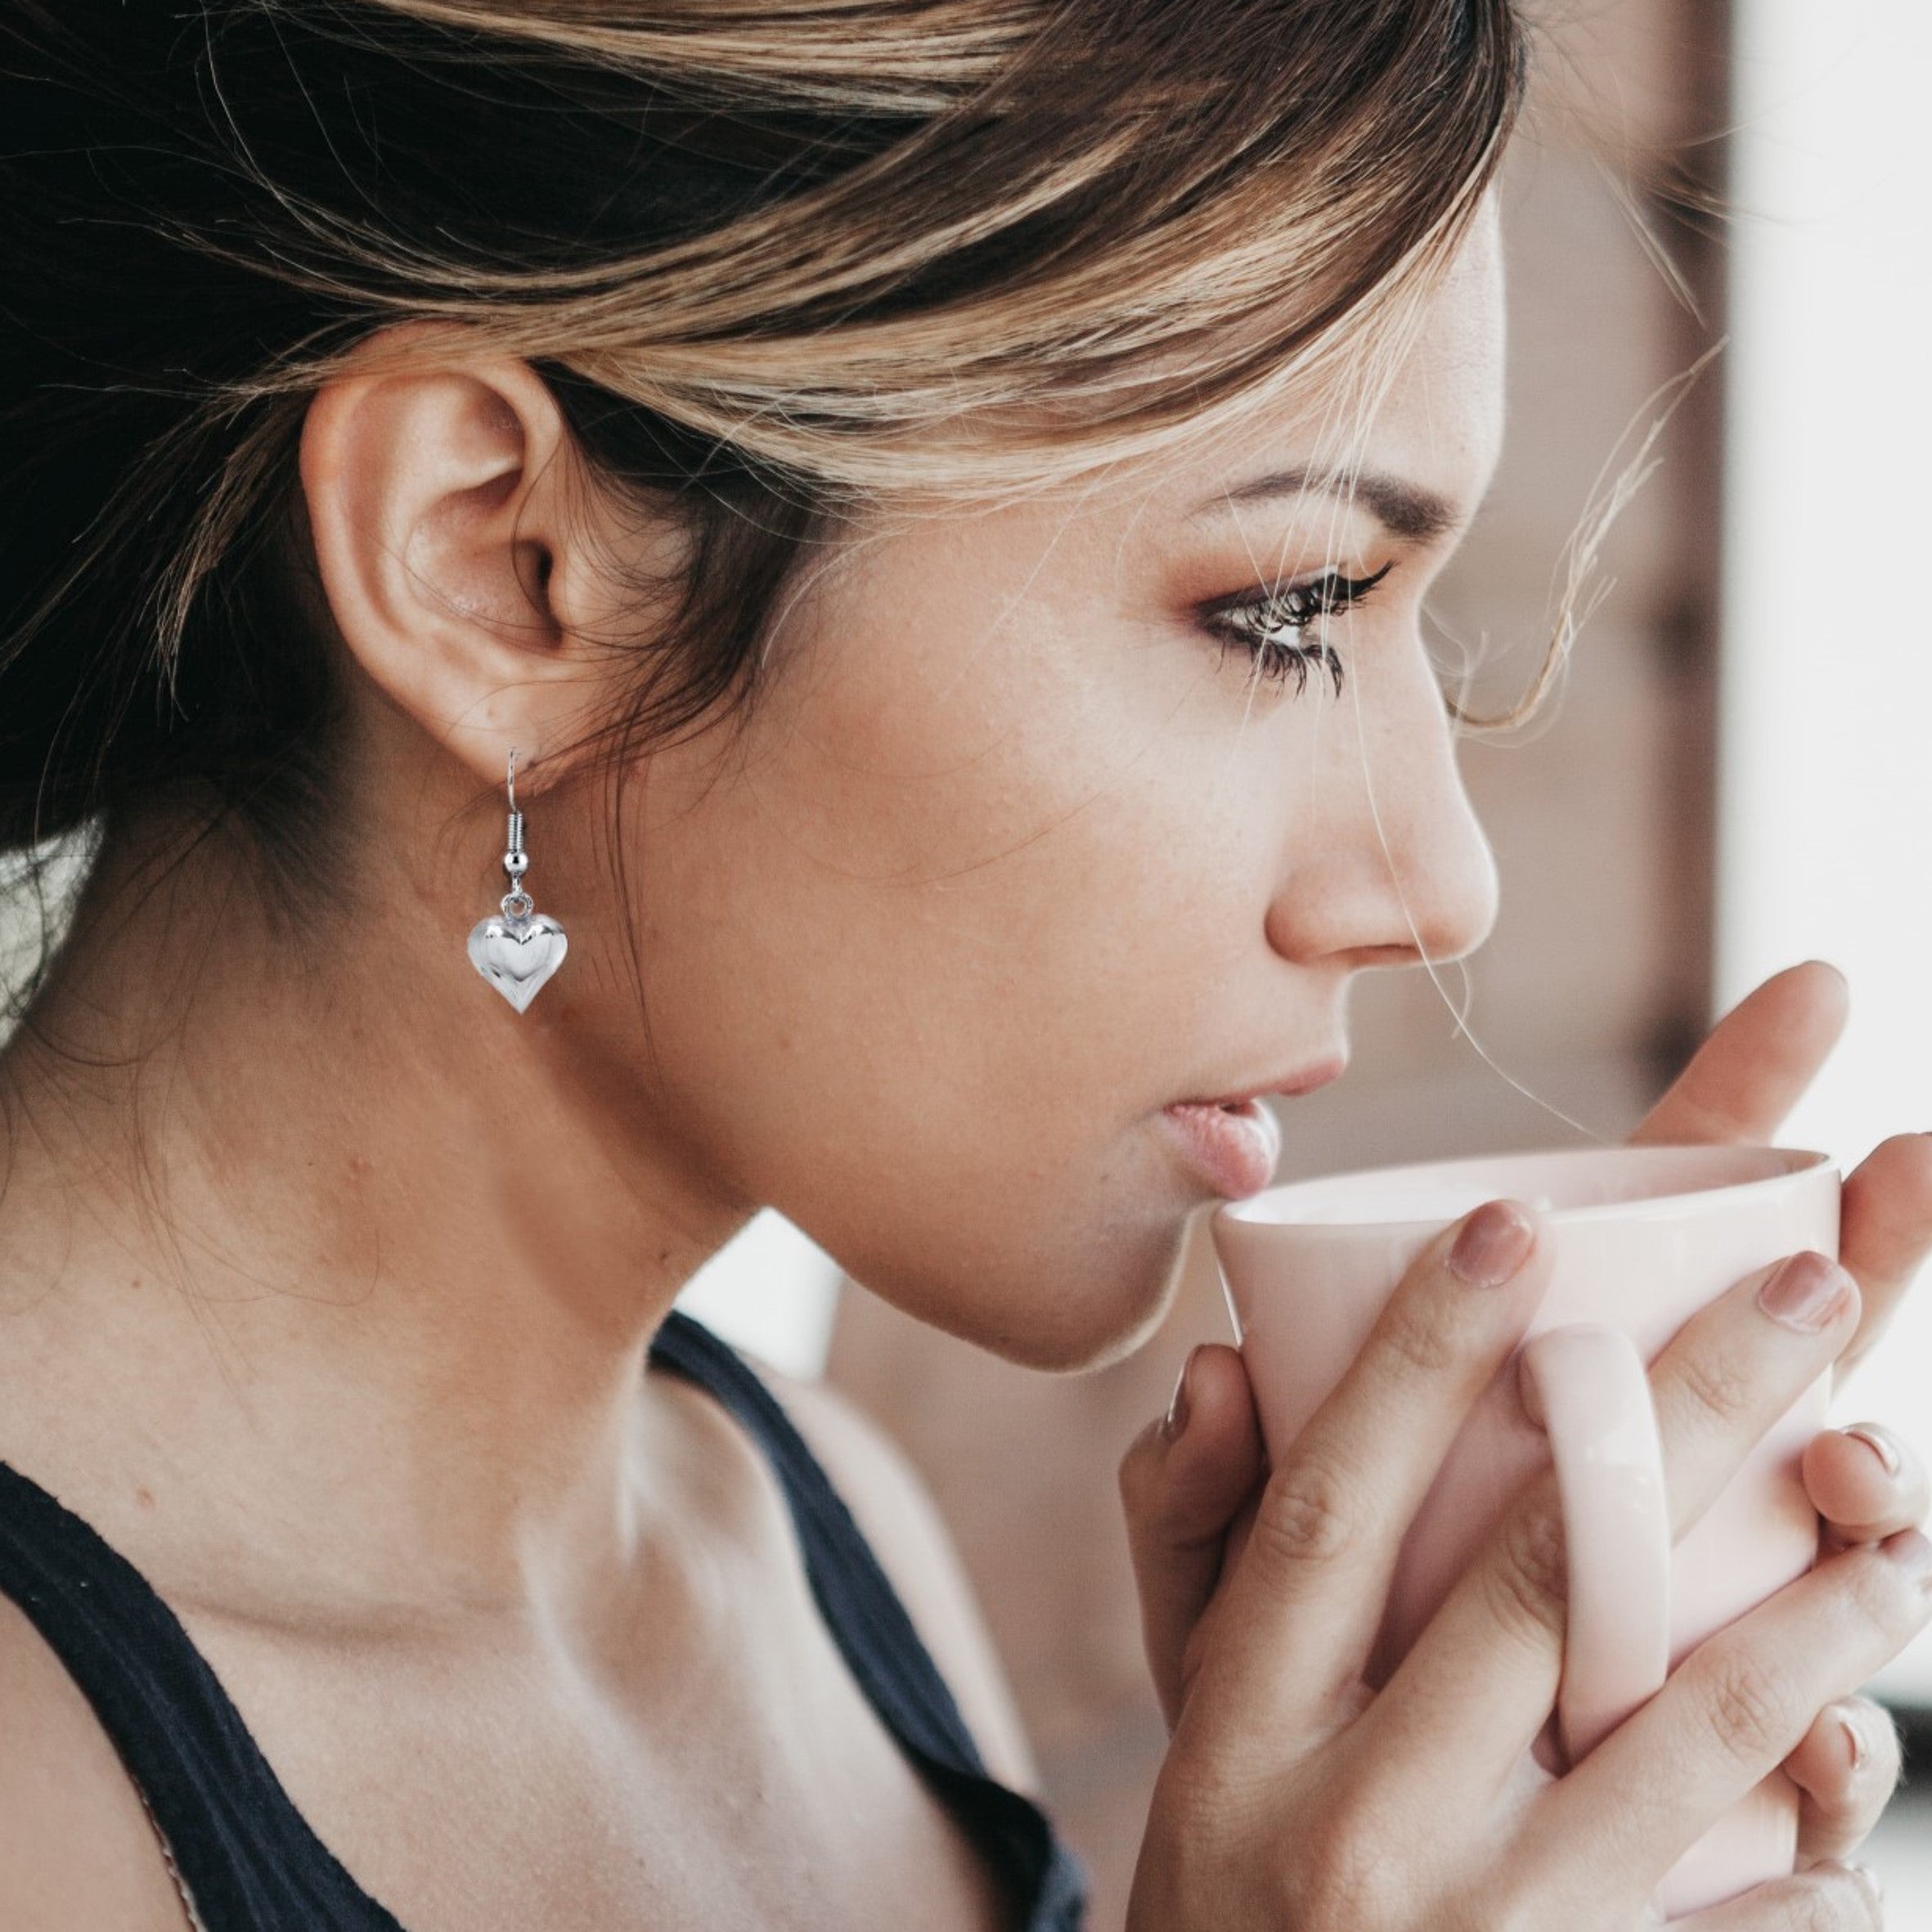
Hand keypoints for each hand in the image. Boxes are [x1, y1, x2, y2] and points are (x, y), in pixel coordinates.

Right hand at [1122, 1197, 1929, 1926]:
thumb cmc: (1237, 1899)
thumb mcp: (1188, 1739)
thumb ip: (1188, 1539)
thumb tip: (1224, 1369)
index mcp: (1242, 1732)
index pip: (1333, 1505)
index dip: (1422, 1357)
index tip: (1520, 1225)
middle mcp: (1352, 1827)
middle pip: (1546, 1579)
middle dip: (1690, 1410)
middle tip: (1812, 1288)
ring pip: (1691, 1729)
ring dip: (1822, 1611)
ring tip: (1893, 1521)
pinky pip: (1758, 1923)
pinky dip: (1824, 1842)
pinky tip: (1853, 1770)